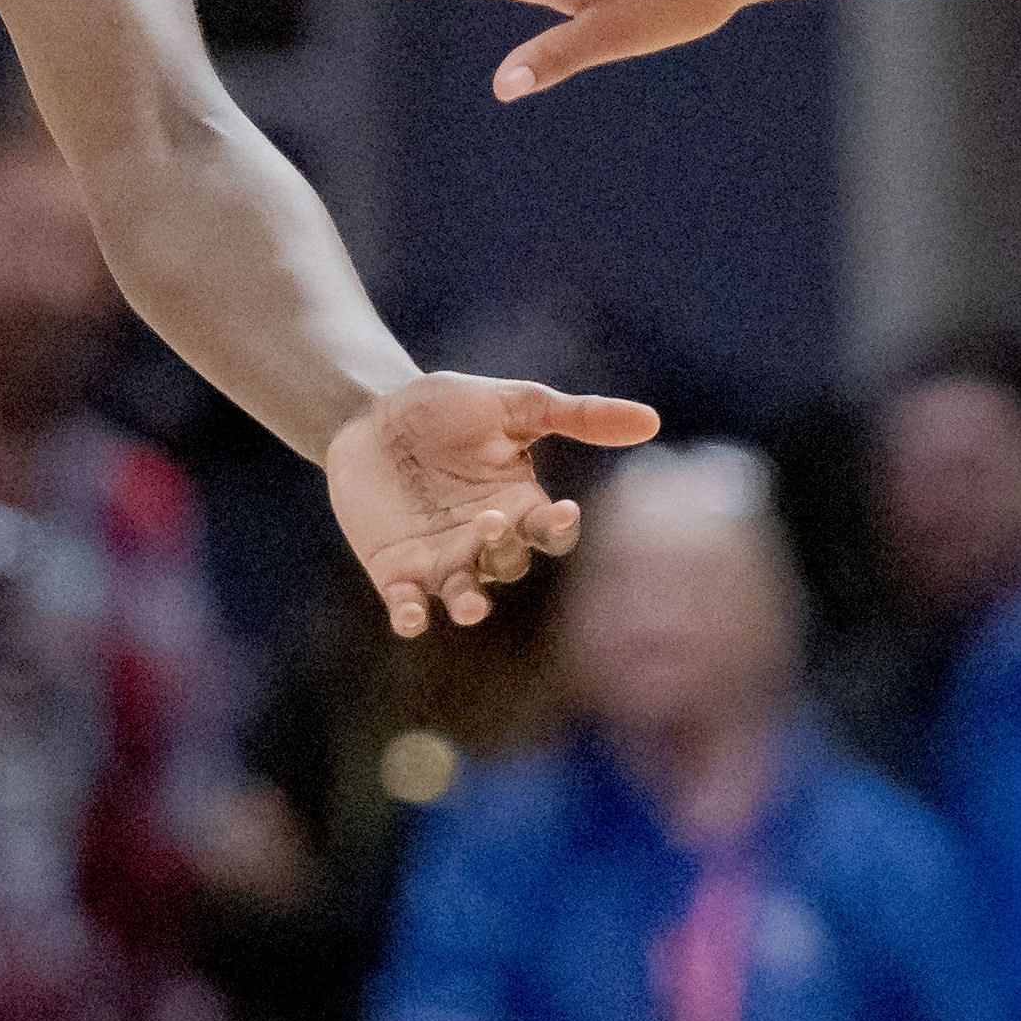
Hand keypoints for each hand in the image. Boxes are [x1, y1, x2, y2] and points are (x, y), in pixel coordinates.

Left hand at [325, 370, 660, 638]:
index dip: (558, 528)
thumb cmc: (445, 408)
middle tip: (489, 521)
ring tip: (471, 606)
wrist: (368, 414)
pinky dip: (411, 615)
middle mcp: (487, 542)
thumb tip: (652, 420)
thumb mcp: (512, 404)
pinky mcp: (396, 572)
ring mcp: (442, 561)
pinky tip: (410, 617)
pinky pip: (409, 605)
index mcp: (521, 505)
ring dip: (470, 603)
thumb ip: (576, 416)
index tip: (560, 512)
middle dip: (503, 550)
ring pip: (467, 595)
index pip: (552, 532)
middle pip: (509, 564)